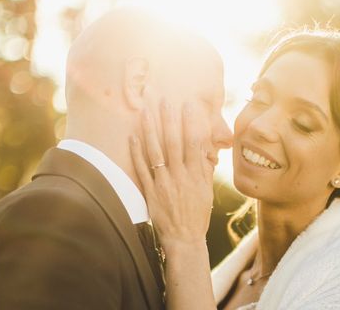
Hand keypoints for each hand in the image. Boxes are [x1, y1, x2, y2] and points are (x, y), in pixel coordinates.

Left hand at [130, 100, 213, 248]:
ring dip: (151, 130)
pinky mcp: (150, 192)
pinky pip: (142, 169)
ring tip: (147, 112)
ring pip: (156, 151)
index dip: (191, 122)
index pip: (194, 142)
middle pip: (174, 142)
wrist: (184, 239)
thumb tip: (205, 146)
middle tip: (165, 100)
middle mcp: (180, 176)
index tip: (188, 105)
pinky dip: (136, 152)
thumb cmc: (198, 214)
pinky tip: (133, 136)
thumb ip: (204, 167)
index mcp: (196, 174)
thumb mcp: (207, 189)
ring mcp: (163, 183)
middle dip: (169, 120)